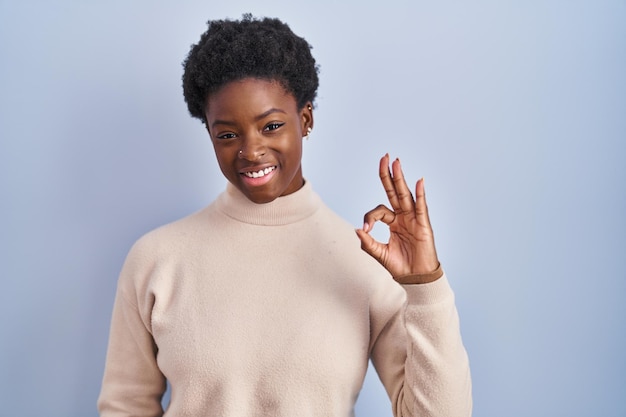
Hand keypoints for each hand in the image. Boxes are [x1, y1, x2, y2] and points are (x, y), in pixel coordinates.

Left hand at [355, 154, 439, 281]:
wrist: (415, 279)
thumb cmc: (400, 266)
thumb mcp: (379, 254)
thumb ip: (368, 243)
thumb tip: (357, 229)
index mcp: (393, 222)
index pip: (379, 210)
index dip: (370, 217)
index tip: (366, 228)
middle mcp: (403, 217)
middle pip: (394, 192)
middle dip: (388, 175)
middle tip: (384, 157)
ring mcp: (414, 219)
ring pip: (405, 195)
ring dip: (400, 178)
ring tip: (396, 162)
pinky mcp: (423, 225)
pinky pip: (421, 207)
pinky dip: (420, 195)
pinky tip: (418, 182)